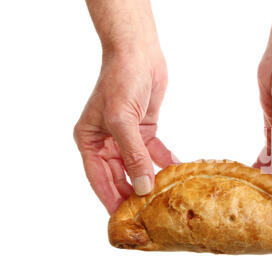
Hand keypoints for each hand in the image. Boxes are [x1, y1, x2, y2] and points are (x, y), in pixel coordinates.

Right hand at [74, 50, 177, 213]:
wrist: (139, 52)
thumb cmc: (121, 80)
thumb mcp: (122, 120)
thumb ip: (133, 155)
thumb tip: (142, 186)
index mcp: (90, 140)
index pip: (99, 178)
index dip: (111, 198)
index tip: (124, 219)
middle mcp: (106, 141)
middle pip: (119, 175)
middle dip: (133, 193)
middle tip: (148, 214)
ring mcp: (127, 137)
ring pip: (138, 166)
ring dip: (150, 180)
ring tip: (164, 199)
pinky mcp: (145, 130)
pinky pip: (154, 153)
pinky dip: (164, 163)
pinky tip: (176, 174)